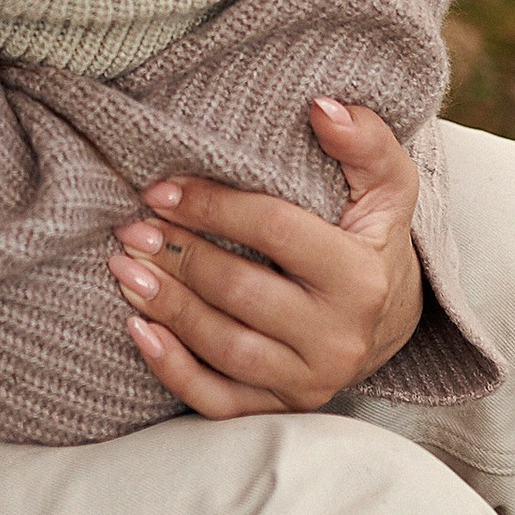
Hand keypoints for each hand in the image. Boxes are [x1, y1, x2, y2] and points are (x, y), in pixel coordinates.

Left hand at [105, 103, 423, 416]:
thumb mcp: (387, 182)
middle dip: (179, 256)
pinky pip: (219, 401)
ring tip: (124, 268)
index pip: (275, 231)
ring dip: (167, 307)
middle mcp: (340, 337)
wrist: (390, 314)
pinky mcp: (284, 407)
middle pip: (241, 293)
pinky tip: (138, 329)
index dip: (212, 206)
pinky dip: (172, 369)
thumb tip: (322, 107)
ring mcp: (311, 380)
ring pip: (225, 349)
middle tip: (131, 228)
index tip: (161, 189)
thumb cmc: (371, 234)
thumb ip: (363, 140)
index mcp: (361, 276)